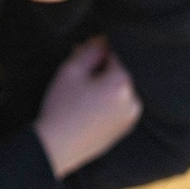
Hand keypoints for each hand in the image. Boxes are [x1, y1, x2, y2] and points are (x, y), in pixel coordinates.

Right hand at [34, 38, 141, 178]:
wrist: (56, 148)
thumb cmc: (61, 106)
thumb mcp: (72, 70)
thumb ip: (91, 49)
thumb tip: (104, 40)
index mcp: (122, 82)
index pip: (114, 53)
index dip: (95, 51)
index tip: (79, 53)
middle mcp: (133, 100)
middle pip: (118, 71)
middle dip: (100, 68)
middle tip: (77, 73)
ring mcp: (130, 117)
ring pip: (118, 88)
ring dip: (103, 84)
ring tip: (80, 91)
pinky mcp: (124, 129)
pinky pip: (118, 105)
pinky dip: (106, 100)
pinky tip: (86, 106)